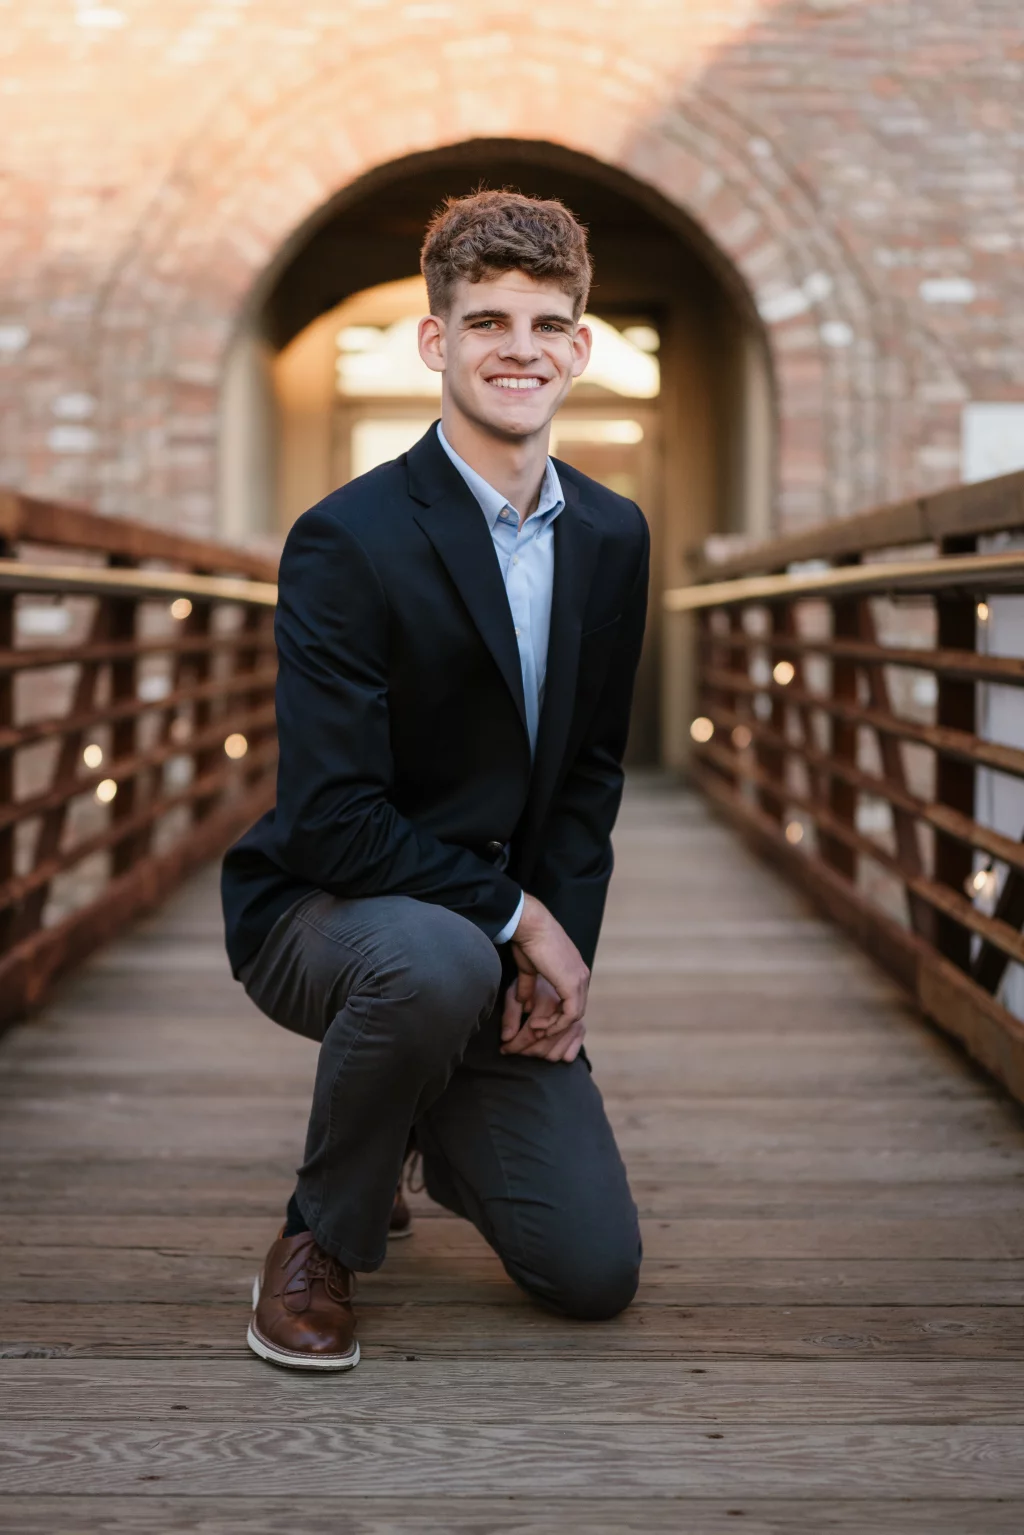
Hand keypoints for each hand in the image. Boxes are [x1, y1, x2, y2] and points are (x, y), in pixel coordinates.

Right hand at [498, 894, 589, 1060]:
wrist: (531, 926)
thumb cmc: (528, 941)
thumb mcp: (529, 969)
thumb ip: (529, 987)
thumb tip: (524, 1004)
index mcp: (574, 970)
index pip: (572, 1001)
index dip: (556, 1015)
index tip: (536, 1022)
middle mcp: (582, 976)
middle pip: (575, 1010)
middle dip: (555, 1024)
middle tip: (536, 1030)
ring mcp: (580, 980)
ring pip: (574, 1015)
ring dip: (554, 1026)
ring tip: (535, 1028)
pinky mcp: (572, 984)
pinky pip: (570, 1014)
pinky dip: (555, 1024)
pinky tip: (538, 1025)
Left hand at [501, 973, 586, 1061]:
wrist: (551, 953)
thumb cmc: (529, 969)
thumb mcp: (514, 991)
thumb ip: (511, 1016)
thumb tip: (507, 1038)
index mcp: (549, 1002)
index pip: (531, 1034)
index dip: (515, 1045)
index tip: (503, 1049)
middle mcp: (567, 1013)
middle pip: (545, 1045)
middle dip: (527, 1050)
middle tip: (514, 1047)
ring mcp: (579, 1019)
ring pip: (558, 1051)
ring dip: (542, 1051)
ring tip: (529, 1045)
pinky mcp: (583, 1026)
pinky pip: (573, 1048)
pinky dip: (560, 1051)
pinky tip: (547, 1045)